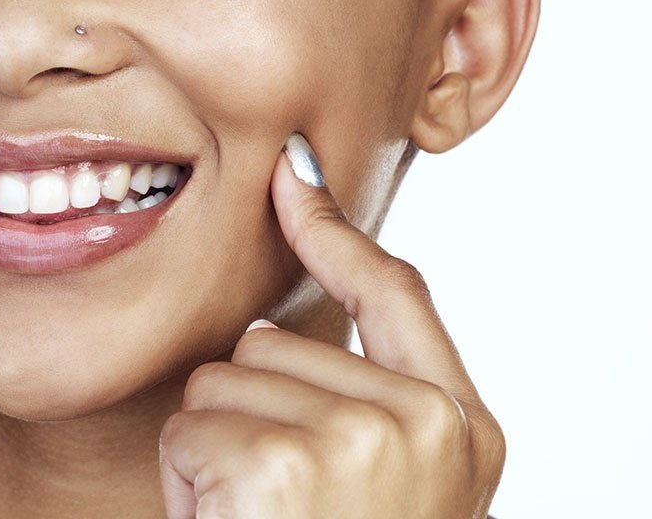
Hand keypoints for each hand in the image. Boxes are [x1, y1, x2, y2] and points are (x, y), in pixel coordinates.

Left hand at [159, 133, 503, 517]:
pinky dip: (185, 483)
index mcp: (466, 429)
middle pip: (273, 341)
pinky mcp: (282, 463)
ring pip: (223, 378)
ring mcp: (359, 437)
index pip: (395, 292)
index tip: (291, 166)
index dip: (334, 230)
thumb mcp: (385, 490)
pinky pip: (189, 428)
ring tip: (253, 518)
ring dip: (213, 453)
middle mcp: (427, 424)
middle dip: (246, 417)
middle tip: (274, 505)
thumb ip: (363, 409)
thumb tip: (268, 330)